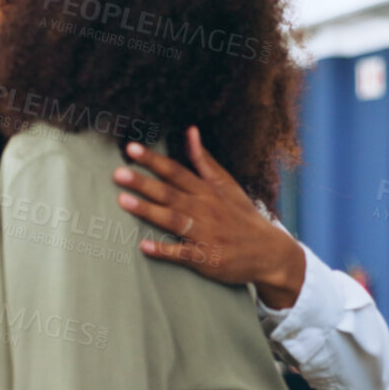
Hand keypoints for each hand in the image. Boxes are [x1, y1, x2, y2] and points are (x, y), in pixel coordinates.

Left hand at [112, 126, 305, 309]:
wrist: (269, 253)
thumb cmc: (241, 216)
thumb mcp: (227, 185)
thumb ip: (204, 160)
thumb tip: (190, 131)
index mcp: (207, 191)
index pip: (176, 172)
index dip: (154, 160)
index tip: (132, 149)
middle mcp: (205, 210)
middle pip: (170, 193)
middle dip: (144, 183)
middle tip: (118, 173)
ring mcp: (205, 234)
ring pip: (173, 220)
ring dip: (148, 210)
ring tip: (123, 201)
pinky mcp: (205, 258)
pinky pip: (182, 254)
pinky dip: (164, 250)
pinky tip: (144, 246)